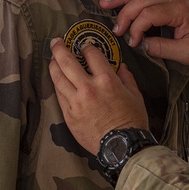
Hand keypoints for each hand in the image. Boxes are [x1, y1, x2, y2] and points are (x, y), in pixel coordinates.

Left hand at [48, 39, 148, 154]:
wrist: (122, 147)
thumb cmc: (132, 121)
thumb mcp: (135, 95)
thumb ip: (127, 78)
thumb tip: (121, 67)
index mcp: (106, 81)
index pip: (92, 55)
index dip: (87, 47)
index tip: (84, 45)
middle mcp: (88, 88)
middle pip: (67, 62)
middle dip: (60, 49)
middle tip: (56, 42)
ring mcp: (76, 102)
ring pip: (58, 78)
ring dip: (53, 65)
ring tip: (52, 59)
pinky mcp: (69, 115)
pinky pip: (59, 95)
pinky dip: (57, 85)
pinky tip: (57, 80)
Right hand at [100, 0, 188, 64]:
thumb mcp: (187, 53)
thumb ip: (163, 49)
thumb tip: (141, 45)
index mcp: (180, 9)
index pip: (150, 14)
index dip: (136, 28)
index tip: (133, 43)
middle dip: (125, 14)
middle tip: (115, 30)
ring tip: (103, 3)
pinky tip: (115, 0)